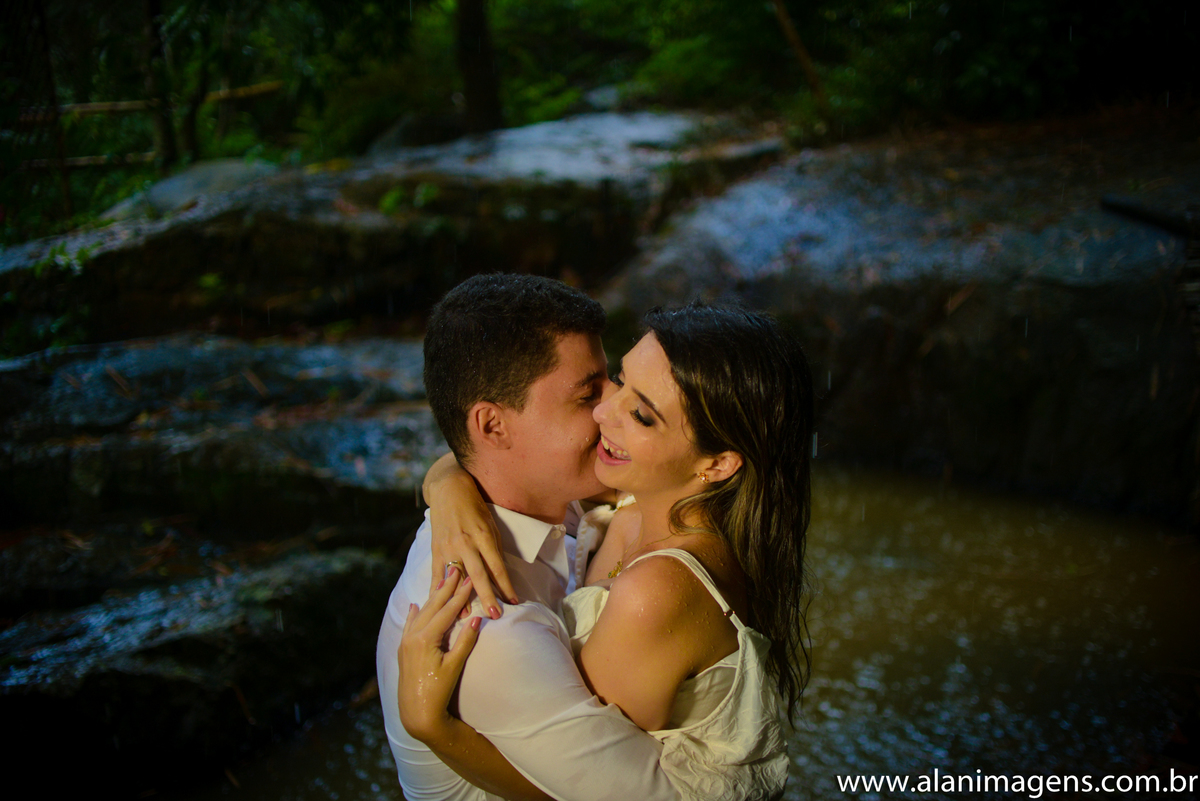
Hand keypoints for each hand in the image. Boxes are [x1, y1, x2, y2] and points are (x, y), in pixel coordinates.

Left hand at [398, 567, 481, 743]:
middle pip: (432, 606)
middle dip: (445, 588)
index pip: (447, 611)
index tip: (470, 579)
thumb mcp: (455, 666)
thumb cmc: (439, 691)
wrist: (417, 712)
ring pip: (421, 612)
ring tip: (441, 580)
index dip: (460, 594)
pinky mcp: (403, 649)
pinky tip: (415, 604)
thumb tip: (477, 617)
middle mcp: (413, 636)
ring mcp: (406, 642)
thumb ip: (465, 641)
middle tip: (456, 570)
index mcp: (425, 638)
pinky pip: (409, 625)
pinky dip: (414, 613)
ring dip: (432, 596)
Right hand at [425, 454, 517, 617]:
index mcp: (483, 535)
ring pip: (457, 578)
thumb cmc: (475, 505)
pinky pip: (437, 573)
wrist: (448, 489)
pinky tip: (440, 605)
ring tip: (467, 617)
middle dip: (488, 597)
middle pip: (479, 575)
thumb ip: (494, 547)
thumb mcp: (490, 522)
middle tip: (496, 615)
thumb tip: (499, 572)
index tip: (513, 601)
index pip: (497, 566)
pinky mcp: (436, 549)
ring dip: (462, 599)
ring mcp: (448, 546)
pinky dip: (438, 591)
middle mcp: (465, 542)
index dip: (506, 585)